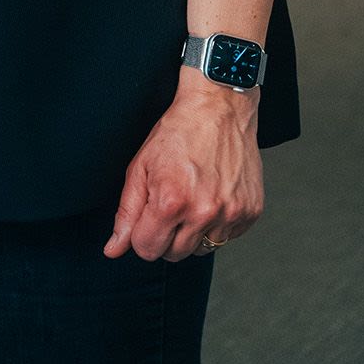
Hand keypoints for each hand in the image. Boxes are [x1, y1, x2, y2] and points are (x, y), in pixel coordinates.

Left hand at [105, 74, 263, 262]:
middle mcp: (204, 213)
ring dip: (193, 231)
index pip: (147, 249)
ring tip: (192, 197)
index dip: (142, 234)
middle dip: (166, 235)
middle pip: (175, 255)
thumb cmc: (177, 133)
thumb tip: (113, 249)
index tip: (146, 217)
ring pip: (202, 249)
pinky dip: (217, 223)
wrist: (218, 108)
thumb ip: (126, 212)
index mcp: (171, 202)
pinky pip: (227, 237)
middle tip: (169, 204)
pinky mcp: (250, 213)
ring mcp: (231, 214)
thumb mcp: (141, 167)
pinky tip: (212, 194)